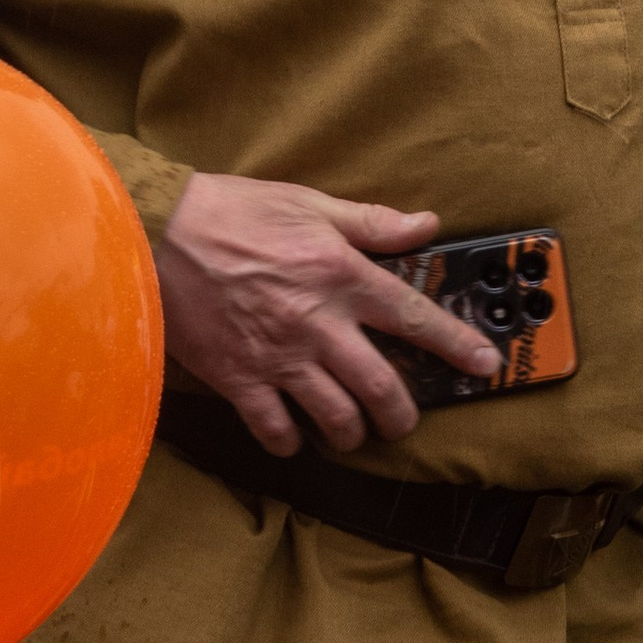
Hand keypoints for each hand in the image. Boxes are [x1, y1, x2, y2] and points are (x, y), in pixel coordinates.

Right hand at [158, 171, 501, 454]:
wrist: (157, 235)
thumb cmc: (233, 212)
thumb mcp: (309, 203)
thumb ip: (371, 223)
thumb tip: (425, 225)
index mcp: (340, 275)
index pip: (413, 316)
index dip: (456, 345)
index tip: (485, 365)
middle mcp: (318, 323)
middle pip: (380, 387)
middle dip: (402, 414)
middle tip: (404, 419)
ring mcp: (279, 357)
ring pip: (335, 417)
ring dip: (353, 432)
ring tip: (354, 430)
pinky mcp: (240, 379)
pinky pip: (276, 429)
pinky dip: (292, 440)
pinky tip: (296, 435)